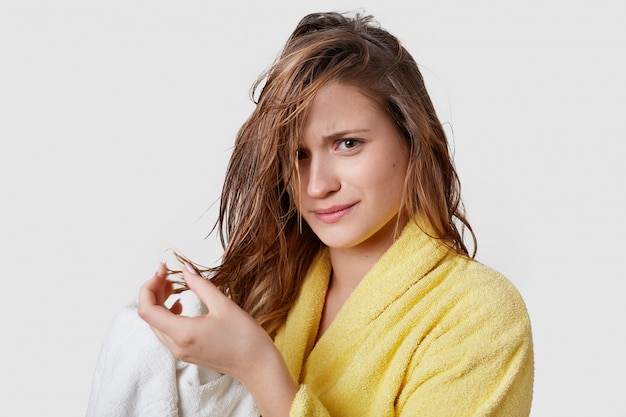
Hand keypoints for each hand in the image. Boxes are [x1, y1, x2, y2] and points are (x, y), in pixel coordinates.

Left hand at [137, 262, 273, 380]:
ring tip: (172, 285)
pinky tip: (180, 304)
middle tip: (166, 273)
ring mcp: (180, 352)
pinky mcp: (186, 353)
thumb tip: (186, 269)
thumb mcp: (223, 305)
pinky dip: (167, 314)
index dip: (149, 287)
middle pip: (149, 316)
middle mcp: (176, 345)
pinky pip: (167, 332)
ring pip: (156, 324)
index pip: (147, 310)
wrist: (257, 366)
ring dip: (159, 302)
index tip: (162, 270)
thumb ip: (200, 285)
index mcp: (183, 333)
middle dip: (154, 291)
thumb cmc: (245, 338)